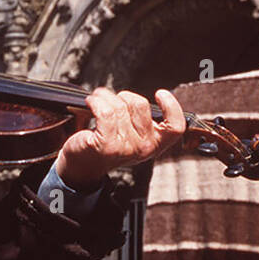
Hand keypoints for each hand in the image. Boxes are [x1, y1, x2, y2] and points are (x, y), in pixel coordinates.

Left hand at [54, 87, 184, 188]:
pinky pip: (105, 111)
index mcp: (155, 144)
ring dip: (104, 97)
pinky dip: (95, 101)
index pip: (175, 127)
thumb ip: (143, 119)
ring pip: (119, 106)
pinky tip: (91, 102)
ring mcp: (125, 147)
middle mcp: (143, 148)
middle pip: (140, 105)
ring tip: (96, 100)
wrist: (83, 165)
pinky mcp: (106, 144)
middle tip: (112, 102)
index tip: (160, 94)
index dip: (172, 107)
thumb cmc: (108, 143)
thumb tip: (147, 96)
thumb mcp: (133, 135)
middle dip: (123, 96)